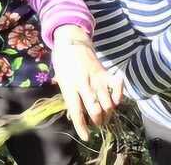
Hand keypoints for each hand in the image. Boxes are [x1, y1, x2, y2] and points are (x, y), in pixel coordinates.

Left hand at [51, 25, 122, 140]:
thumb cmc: (63, 63)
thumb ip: (68, 96)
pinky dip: (118, 98)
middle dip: (97, 121)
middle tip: (96, 124)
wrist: (72, 42)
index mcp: (68, 86)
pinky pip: (118, 89)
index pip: (76, 110)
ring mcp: (97, 78)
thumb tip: (74, 116)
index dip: (81, 125)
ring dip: (108, 114)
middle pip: (95, 109)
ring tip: (104, 117)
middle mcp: (83, 83)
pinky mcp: (106, 73)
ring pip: (108, 103)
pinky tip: (114, 101)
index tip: (86, 136)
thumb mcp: (60, 79)